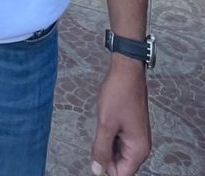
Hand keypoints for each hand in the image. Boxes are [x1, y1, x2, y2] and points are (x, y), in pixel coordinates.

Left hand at [90, 58, 150, 175]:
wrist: (127, 71)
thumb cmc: (119, 94)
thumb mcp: (106, 124)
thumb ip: (101, 150)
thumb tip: (96, 171)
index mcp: (138, 150)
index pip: (121, 174)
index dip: (105, 168)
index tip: (95, 155)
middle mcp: (141, 147)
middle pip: (119, 165)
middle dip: (105, 155)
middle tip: (99, 134)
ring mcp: (136, 137)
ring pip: (117, 152)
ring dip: (106, 144)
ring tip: (103, 124)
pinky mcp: (131, 129)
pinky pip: (118, 141)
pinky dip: (109, 136)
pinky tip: (105, 122)